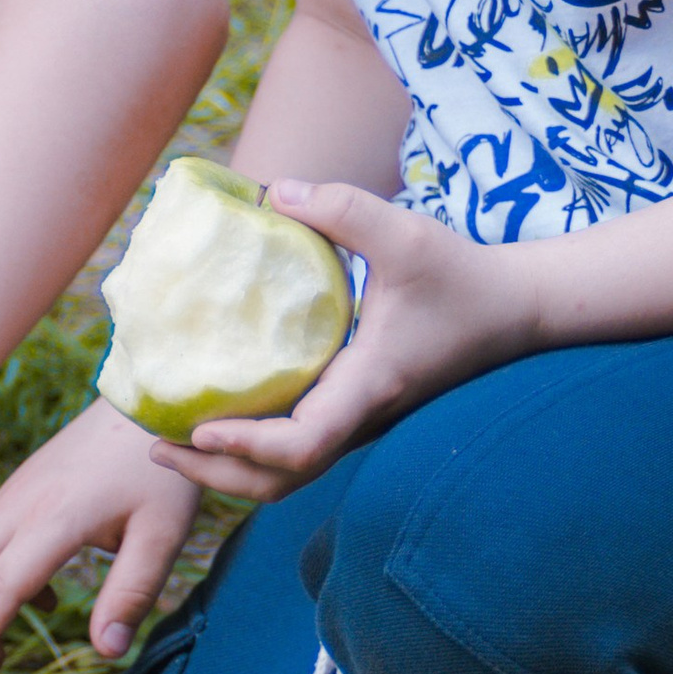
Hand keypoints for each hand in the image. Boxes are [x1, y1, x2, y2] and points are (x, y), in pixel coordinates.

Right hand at [0, 397, 198, 673]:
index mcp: (54, 519)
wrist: (147, 401)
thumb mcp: (162, 533)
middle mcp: (20, 507)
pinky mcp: (20, 493)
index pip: (3, 586)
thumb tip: (107, 650)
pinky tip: (32, 605)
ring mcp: (14, 497)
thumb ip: (132, 592)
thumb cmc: (158, 469)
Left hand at [163, 180, 538, 499]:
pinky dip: (254, 449)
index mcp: (369, 386)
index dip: (248, 446)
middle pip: (283, 480)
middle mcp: (363, 416)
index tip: (199, 429)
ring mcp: (362, 421)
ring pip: (290, 474)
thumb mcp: (406, 234)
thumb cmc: (463, 275)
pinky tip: (217, 416)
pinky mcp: (359, 410)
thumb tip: (270, 193)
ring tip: (173, 442)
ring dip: (231, 470)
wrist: (517, 310)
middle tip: (155, 446)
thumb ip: (341, 208)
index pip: (304, 444)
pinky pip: (299, 448)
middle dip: (217, 474)